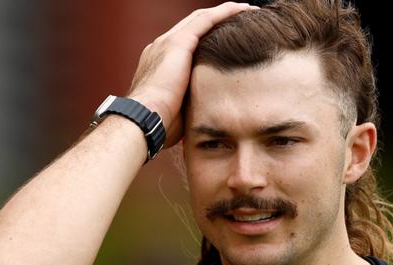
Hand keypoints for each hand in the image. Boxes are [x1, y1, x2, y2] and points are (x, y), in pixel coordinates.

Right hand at [126, 2, 258, 149]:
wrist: (144, 120)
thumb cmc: (161, 124)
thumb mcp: (179, 110)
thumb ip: (191, 102)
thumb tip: (209, 112)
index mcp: (159, 63)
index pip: (187, 44)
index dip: (208, 38)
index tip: (227, 41)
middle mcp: (161, 47)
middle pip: (194, 26)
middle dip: (218, 20)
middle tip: (243, 18)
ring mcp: (168, 42)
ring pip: (201, 18)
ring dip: (226, 12)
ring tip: (248, 10)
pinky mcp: (178, 43)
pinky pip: (206, 19)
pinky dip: (225, 12)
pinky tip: (243, 9)